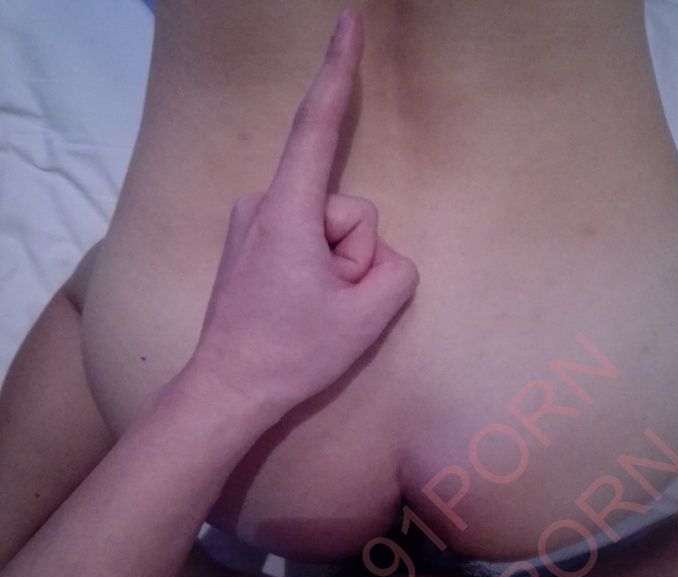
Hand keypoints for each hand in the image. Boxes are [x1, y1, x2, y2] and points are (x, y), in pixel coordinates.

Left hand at [187, 8, 417, 419]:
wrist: (229, 388)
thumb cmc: (292, 353)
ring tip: (310, 305)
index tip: (346, 23)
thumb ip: (397, 271)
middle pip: (345, 208)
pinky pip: (304, 234)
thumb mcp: (368, 317)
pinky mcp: (248, 240)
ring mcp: (250, 222)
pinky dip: (315, 262)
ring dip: (334, 264)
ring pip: (325, 225)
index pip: (317, 127)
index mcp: (287, 212)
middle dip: (353, 254)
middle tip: (328, 301)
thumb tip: (382, 258)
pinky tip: (297, 298)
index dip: (337, 72)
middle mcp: (261, 204)